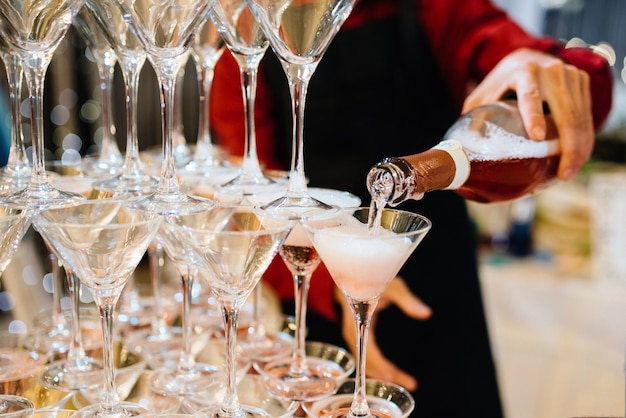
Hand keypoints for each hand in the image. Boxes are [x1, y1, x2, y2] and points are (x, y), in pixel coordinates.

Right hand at [336, 276, 430, 391]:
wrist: (352, 275)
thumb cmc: (372, 278)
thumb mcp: (390, 286)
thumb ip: (406, 299)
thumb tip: (426, 313)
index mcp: (356, 319)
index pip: (366, 348)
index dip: (379, 363)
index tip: (392, 375)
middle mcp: (351, 331)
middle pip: (366, 359)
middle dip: (385, 373)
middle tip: (408, 383)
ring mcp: (353, 335)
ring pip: (365, 360)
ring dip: (383, 373)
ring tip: (405, 381)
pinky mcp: (358, 335)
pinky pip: (366, 355)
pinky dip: (378, 366)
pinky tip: (392, 373)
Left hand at [462, 47, 592, 180]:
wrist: (524, 58)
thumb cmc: (498, 85)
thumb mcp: (481, 98)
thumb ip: (472, 120)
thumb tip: (461, 153)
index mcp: (523, 71)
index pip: (530, 95)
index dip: (534, 116)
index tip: (536, 137)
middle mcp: (550, 70)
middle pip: (565, 112)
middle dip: (568, 146)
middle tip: (562, 174)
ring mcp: (570, 75)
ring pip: (580, 116)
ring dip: (579, 148)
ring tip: (568, 172)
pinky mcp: (581, 81)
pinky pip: (586, 114)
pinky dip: (584, 138)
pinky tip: (577, 158)